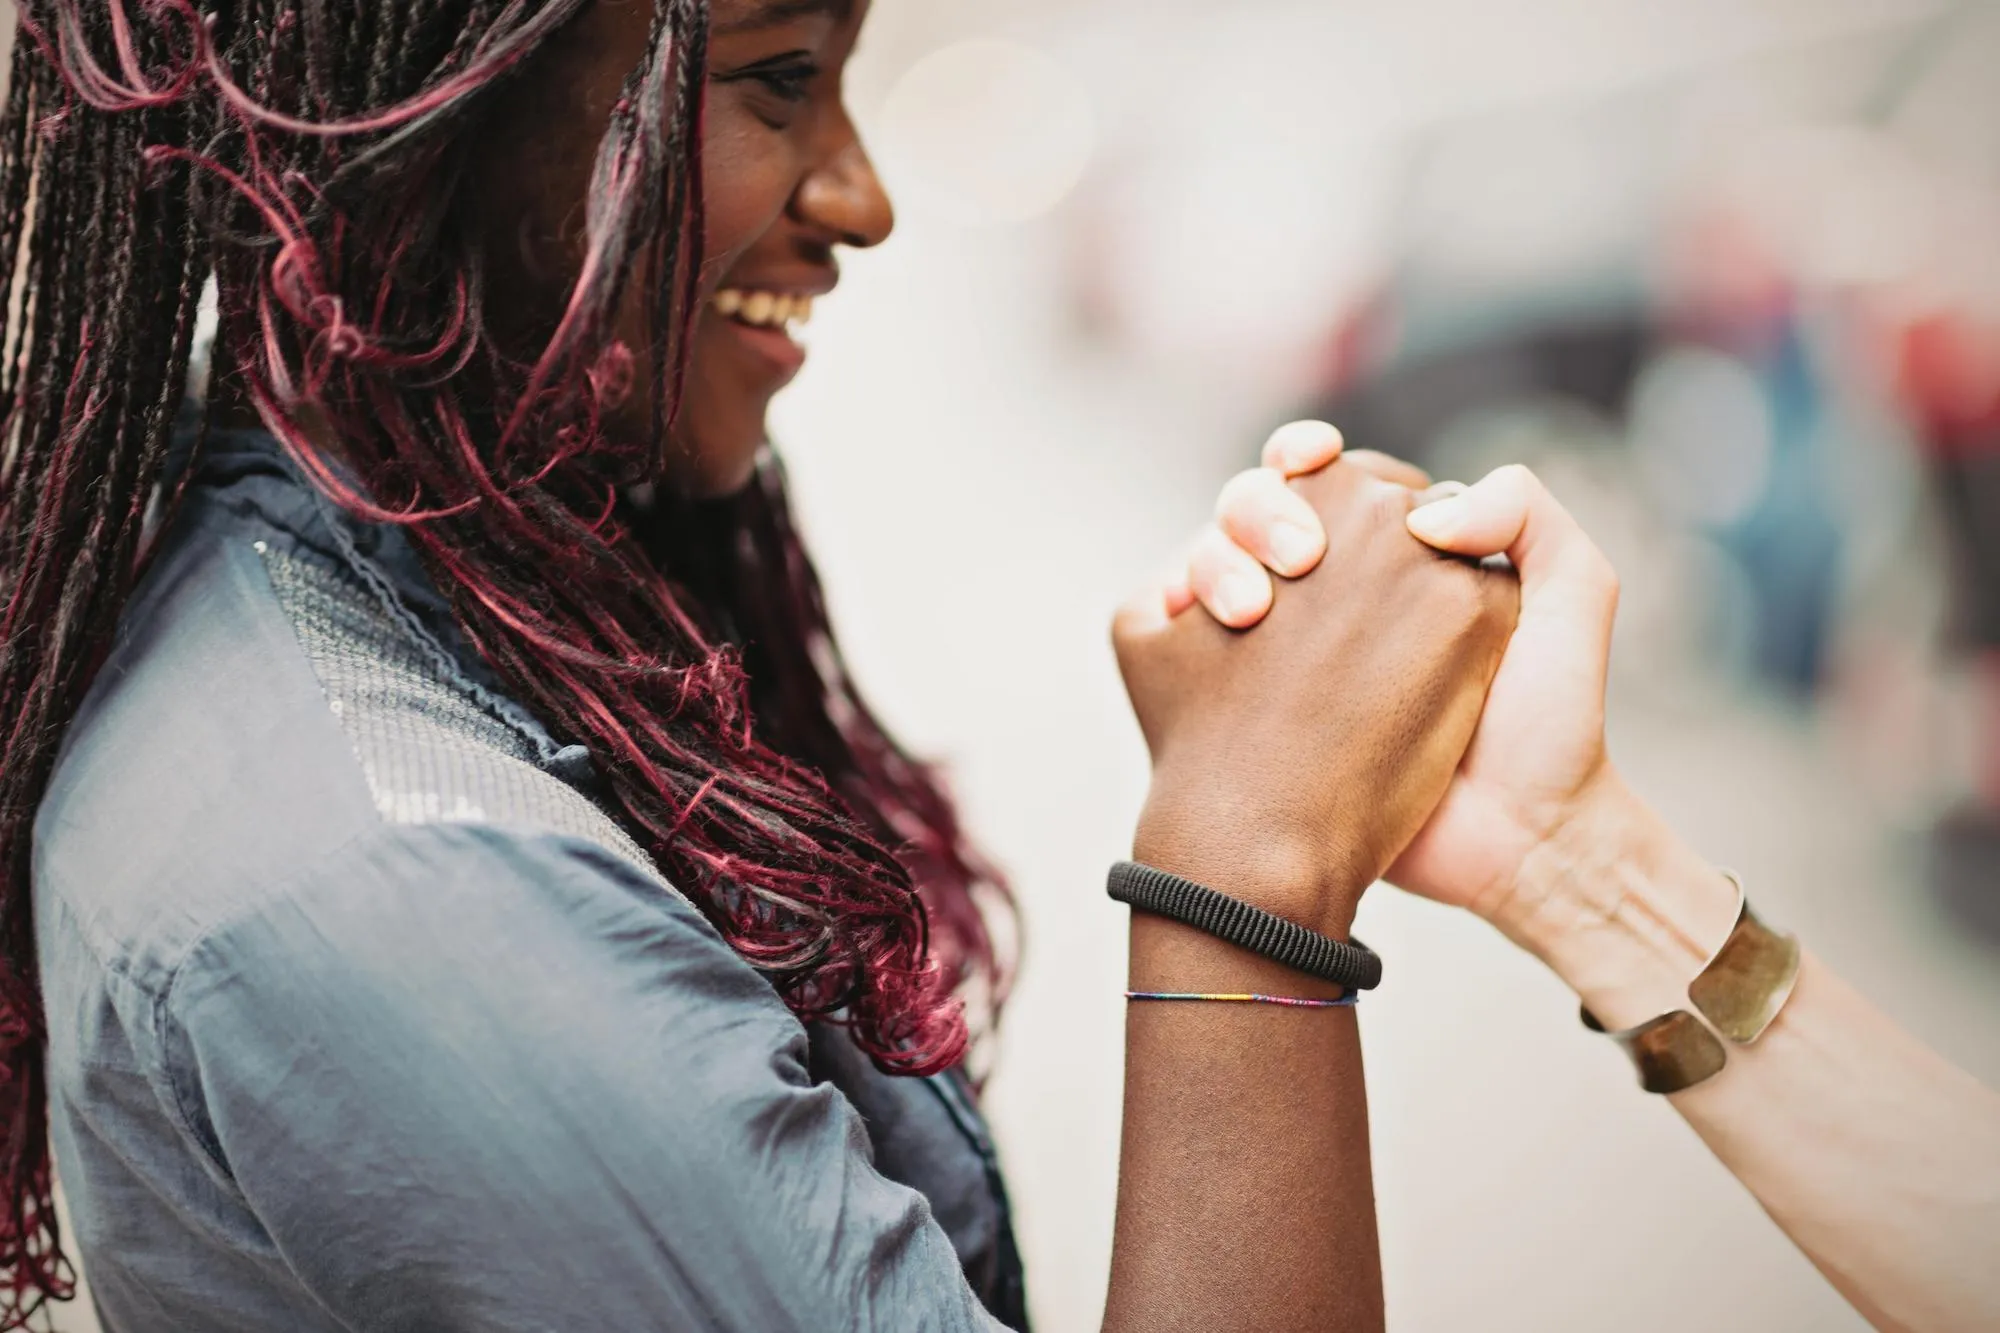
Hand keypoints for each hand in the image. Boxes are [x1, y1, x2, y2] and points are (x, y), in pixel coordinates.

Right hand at [1178, 447, 1621, 925]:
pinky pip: (1201, 644)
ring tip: (1243, 610)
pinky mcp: (1261, 705)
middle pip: (1262, 513)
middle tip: (1292, 561)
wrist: (1513, 843)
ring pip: (1220, 567)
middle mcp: (1345, 591)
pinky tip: (1189, 626)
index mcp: (1408, 551)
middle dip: (1254, 512)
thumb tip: (1422, 512)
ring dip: (1213, 565)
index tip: (1310, 462)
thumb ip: (1526, 510)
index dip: (1306, 459)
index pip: (1338, 477)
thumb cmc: (1548, 727)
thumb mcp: (1571, 599)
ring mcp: (1296, 650)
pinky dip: (1181, 623)